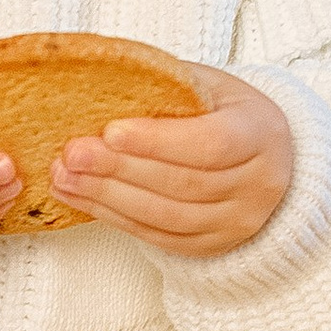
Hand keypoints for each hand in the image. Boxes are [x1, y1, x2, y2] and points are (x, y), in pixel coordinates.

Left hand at [50, 62, 293, 258]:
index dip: (158, 141)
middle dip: (120, 170)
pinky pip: (157, 237)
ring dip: (108, 197)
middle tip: (73, 154)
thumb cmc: (227, 112)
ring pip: (166, 217)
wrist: (265, 156)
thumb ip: (167, 87)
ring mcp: (236, 222)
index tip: (111, 131)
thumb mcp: (210, 85)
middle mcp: (257, 185)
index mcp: (261, 135)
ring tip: (65, 177)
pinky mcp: (210, 245)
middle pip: (182, 184)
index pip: (210, 145)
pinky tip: (82, 198)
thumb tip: (99, 85)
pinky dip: (114, 217)